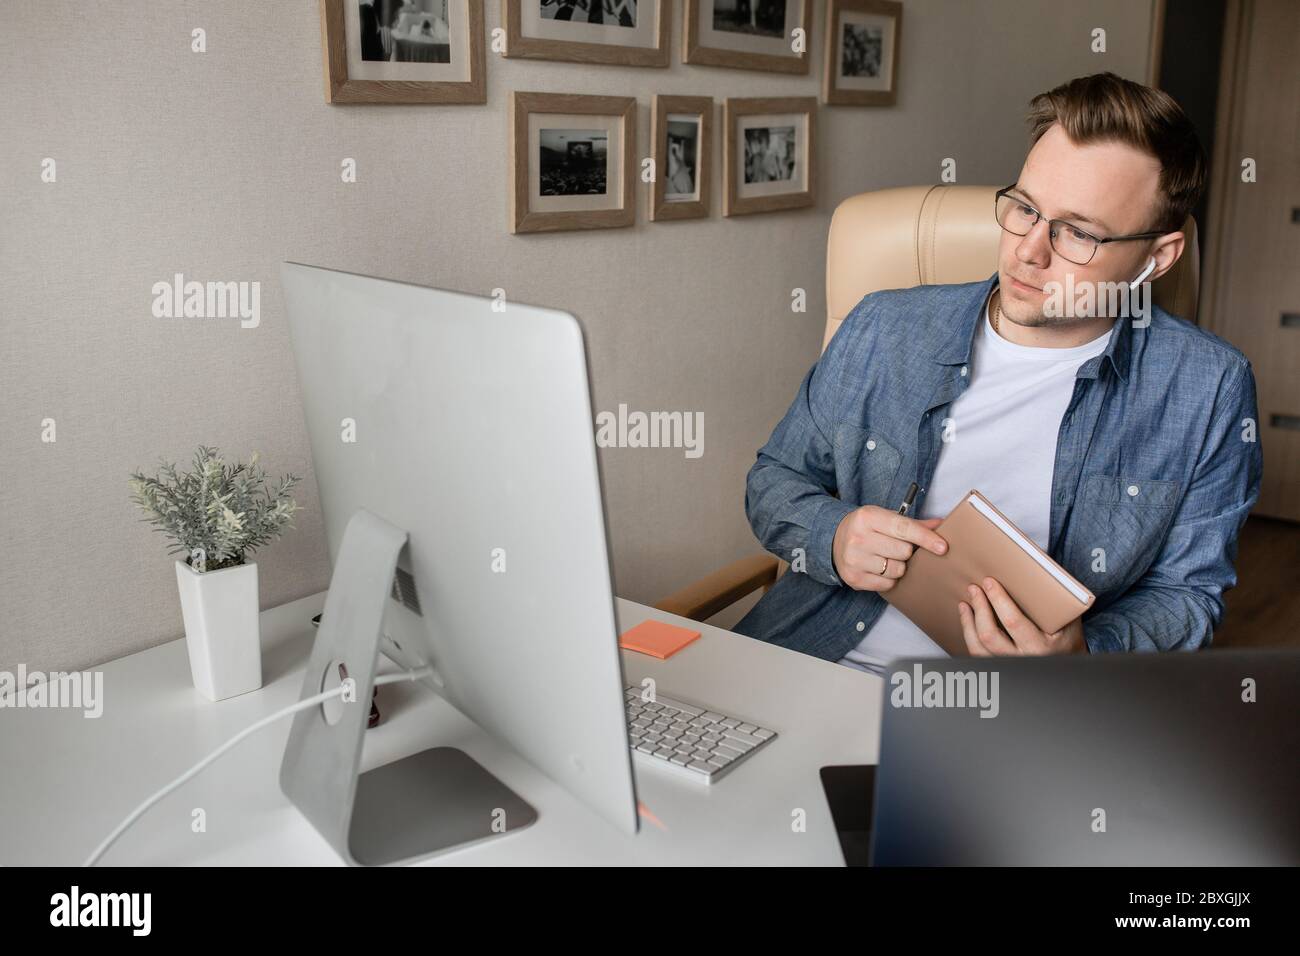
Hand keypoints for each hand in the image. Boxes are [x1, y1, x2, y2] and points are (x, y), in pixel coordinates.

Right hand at [831, 505, 946, 591]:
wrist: (833, 540)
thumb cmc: (866, 528)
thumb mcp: (885, 518)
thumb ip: (912, 523)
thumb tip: (941, 525)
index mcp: (868, 517)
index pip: (904, 529)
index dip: (926, 539)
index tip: (942, 547)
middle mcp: (859, 537)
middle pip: (904, 551)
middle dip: (907, 551)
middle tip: (896, 547)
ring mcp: (855, 559)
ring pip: (897, 570)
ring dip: (899, 566)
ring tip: (886, 558)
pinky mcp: (854, 578)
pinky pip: (888, 584)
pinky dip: (889, 579)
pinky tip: (879, 568)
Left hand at [957, 577, 1086, 654]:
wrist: (1069, 662)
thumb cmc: (1067, 636)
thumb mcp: (1067, 617)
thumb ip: (1053, 596)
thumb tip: (1034, 560)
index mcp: (1040, 646)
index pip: (1013, 622)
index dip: (998, 600)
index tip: (989, 582)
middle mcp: (1023, 659)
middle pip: (990, 635)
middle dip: (979, 608)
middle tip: (974, 588)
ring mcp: (1008, 665)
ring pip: (978, 648)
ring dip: (968, 622)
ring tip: (966, 603)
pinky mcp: (999, 667)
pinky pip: (978, 654)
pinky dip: (969, 635)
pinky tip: (968, 619)